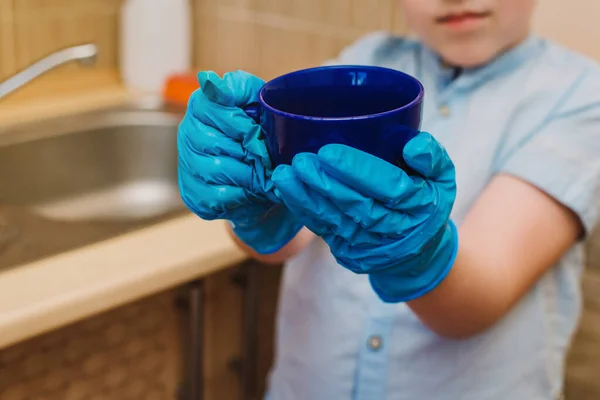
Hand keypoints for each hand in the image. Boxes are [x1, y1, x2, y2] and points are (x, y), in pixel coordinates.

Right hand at [178, 70, 301, 253]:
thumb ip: (239, 87)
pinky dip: (241, 195)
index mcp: (201, 106)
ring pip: (214, 169)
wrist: (269, 177)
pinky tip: (251, 191)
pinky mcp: (192, 194)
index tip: (257, 133)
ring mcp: (187, 165)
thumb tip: (208, 79)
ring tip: (264, 176)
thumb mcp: (260, 103)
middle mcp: (187, 133)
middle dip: (246, 152)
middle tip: (267, 159)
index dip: (238, 124)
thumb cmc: (264, 135)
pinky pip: (216, 196)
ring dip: (247, 175)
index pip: (209, 107)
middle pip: (211, 142)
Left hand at [271, 132, 458, 301]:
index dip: (358, 170)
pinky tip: (287, 192)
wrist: (418, 256)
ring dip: (306, 198)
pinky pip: (324, 231)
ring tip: (284, 175)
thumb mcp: (442, 179)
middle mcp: (395, 230)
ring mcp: (369, 245)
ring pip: (335, 220)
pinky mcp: (349, 252)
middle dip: (324, 183)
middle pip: (357, 205)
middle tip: (300, 161)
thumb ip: (432, 158)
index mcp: (420, 206)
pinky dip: (304, 212)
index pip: (389, 187)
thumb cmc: (426, 205)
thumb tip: (414, 144)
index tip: (328, 152)